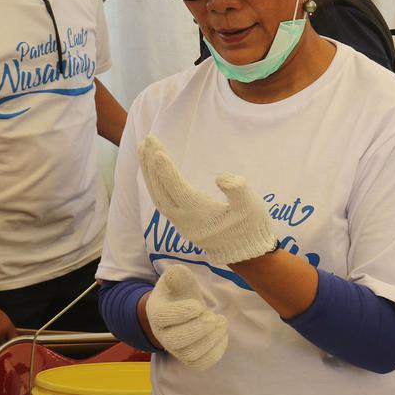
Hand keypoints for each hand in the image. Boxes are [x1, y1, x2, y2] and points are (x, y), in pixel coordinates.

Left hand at [138, 137, 276, 264]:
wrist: (246, 254)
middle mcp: (184, 220)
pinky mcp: (181, 222)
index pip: (177, 189)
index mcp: (200, 214)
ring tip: (143, 150)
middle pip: (161, 191)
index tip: (156, 151)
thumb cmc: (250, 227)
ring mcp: (180, 222)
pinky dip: (154, 183)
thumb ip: (238, 191)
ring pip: (158, 196)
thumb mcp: (251, 207)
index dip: (166, 170)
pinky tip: (152, 170)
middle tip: (147, 140)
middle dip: (152, 165)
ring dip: (149, 173)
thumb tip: (220, 178)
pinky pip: (161, 200)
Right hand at [146, 265, 228, 369]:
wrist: (180, 309)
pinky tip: (222, 333)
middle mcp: (162, 335)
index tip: (199, 305)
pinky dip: (216, 350)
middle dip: (198, 329)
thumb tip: (174, 273)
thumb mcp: (176, 278)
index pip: (163, 317)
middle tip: (213, 317)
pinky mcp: (191, 359)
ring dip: (210, 340)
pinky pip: (202, 363)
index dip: (181, 312)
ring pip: (191, 355)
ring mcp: (176, 350)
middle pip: (175, 341)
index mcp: (156, 311)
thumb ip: (176, 275)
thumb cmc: (178, 292)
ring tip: (221, 322)